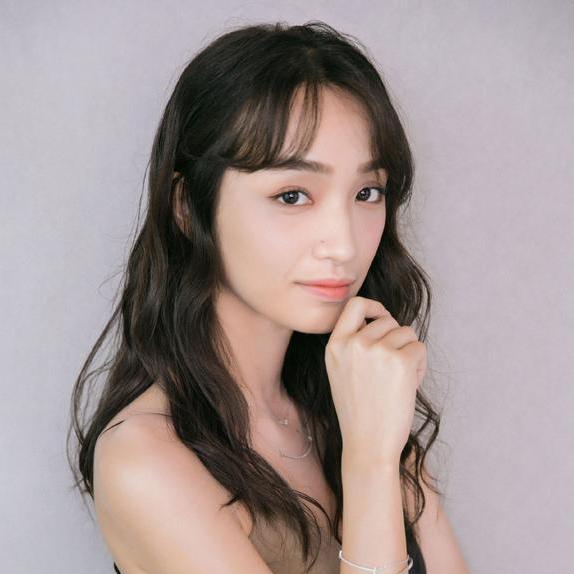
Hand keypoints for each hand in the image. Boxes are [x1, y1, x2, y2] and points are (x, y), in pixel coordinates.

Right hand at [325, 296, 426, 464]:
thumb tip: (382, 319)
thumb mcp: (341, 371)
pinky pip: (419, 348)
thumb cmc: (359, 412)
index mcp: (335, 345)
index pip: (355, 305)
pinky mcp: (399, 361)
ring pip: (407, 333)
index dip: (374, 307)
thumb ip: (353, 344)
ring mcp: (376, 350)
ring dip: (410, 353)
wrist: (368, 445)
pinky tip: (409, 385)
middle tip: (394, 368)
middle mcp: (353, 343)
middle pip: (388, 320)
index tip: (383, 317)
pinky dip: (420, 365)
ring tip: (400, 380)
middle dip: (397, 340)